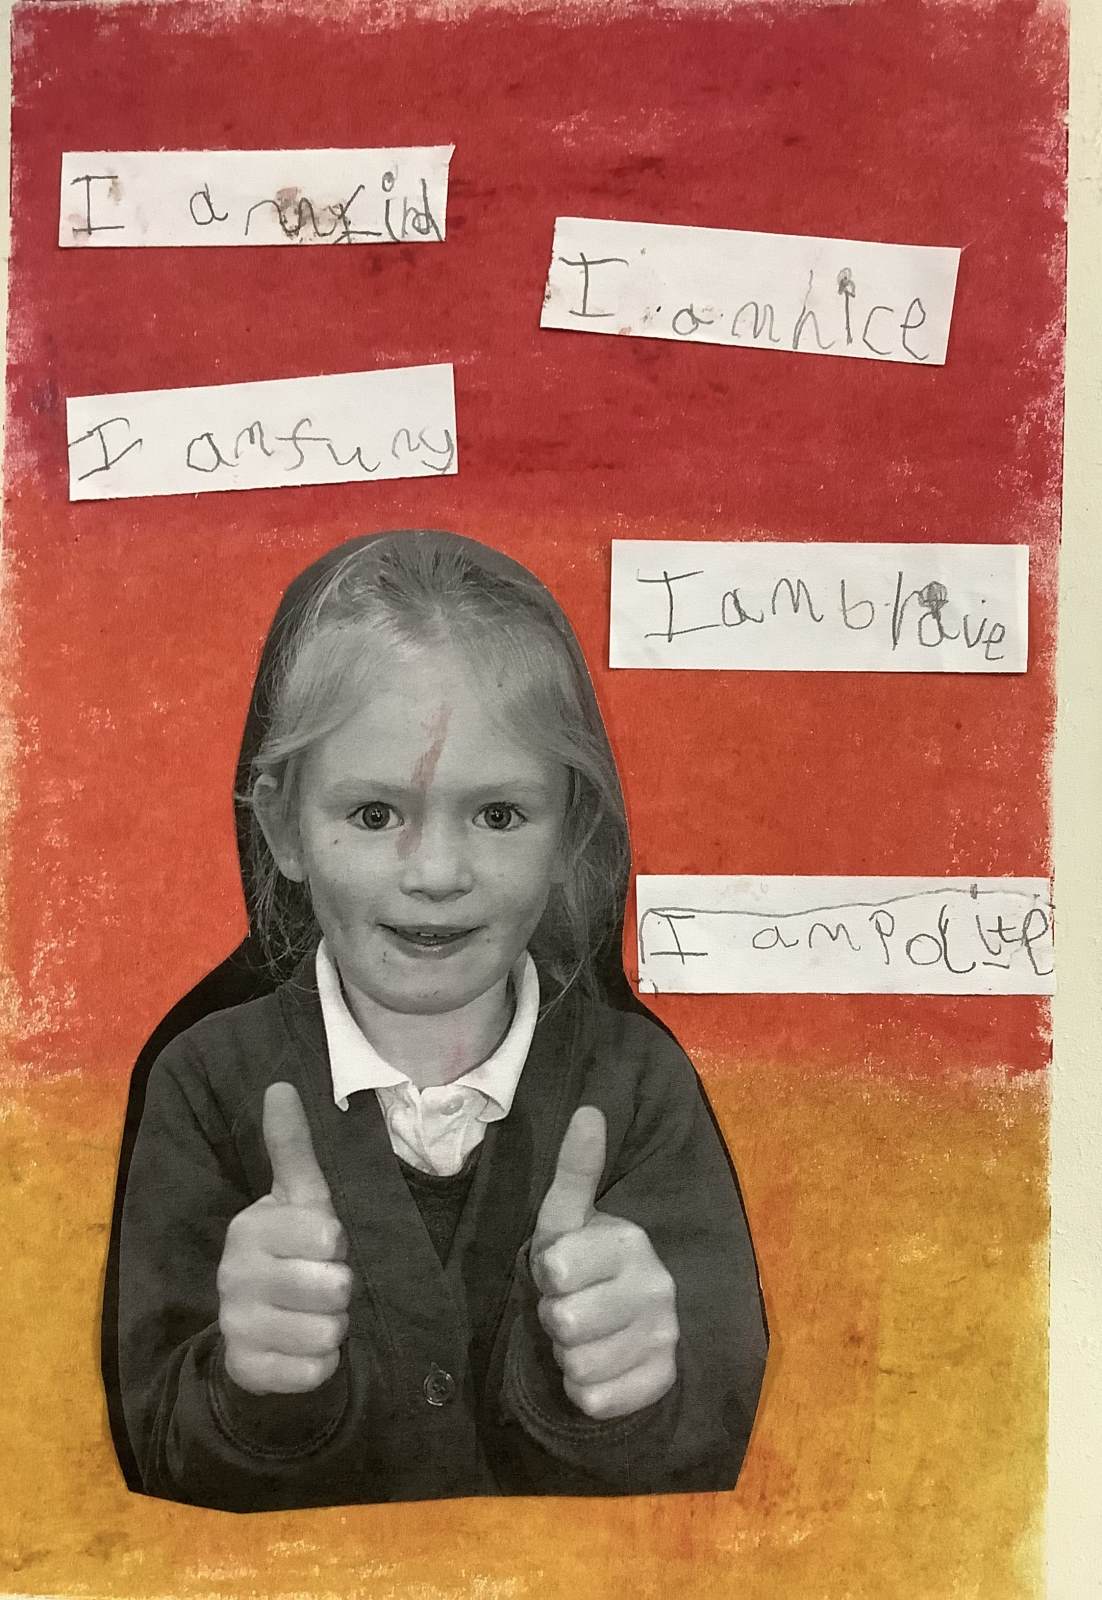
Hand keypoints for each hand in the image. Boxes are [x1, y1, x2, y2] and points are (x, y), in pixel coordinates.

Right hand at [217, 1082, 351, 1394]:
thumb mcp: (300, 1195)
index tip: (330, 1242)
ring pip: (325, 1332)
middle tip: (328, 1282)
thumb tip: (280, 1085)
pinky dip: (321, 1364)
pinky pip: (312, 1372)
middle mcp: (234, 1276)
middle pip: (332, 1288)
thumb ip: (293, 1146)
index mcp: (251, 1227)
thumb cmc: (296, 1245)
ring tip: (319, 1314)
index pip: (327, 1235)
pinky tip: (306, 1347)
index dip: (341, 1243)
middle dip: (343, 1288)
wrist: (262, 1319)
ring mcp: (235, 1325)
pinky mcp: (245, 1369)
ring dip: (335, 1327)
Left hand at [530, 1106, 678, 1420]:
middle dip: (554, 1318)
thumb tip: (589, 1110)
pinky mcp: (661, 1382)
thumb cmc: (584, 1261)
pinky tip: (600, 1365)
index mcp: (631, 1243)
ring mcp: (664, 1338)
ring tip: (586, 1335)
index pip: (556, 1270)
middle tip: (571, 1306)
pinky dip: (586, 1390)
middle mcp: (657, 1288)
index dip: (546, 1274)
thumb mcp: (568, 1216)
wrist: (627, 1323)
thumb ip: (575, 1168)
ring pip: (577, 1365)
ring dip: (568, 1355)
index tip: (561, 1270)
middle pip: (563, 1321)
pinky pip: (595, 1400)